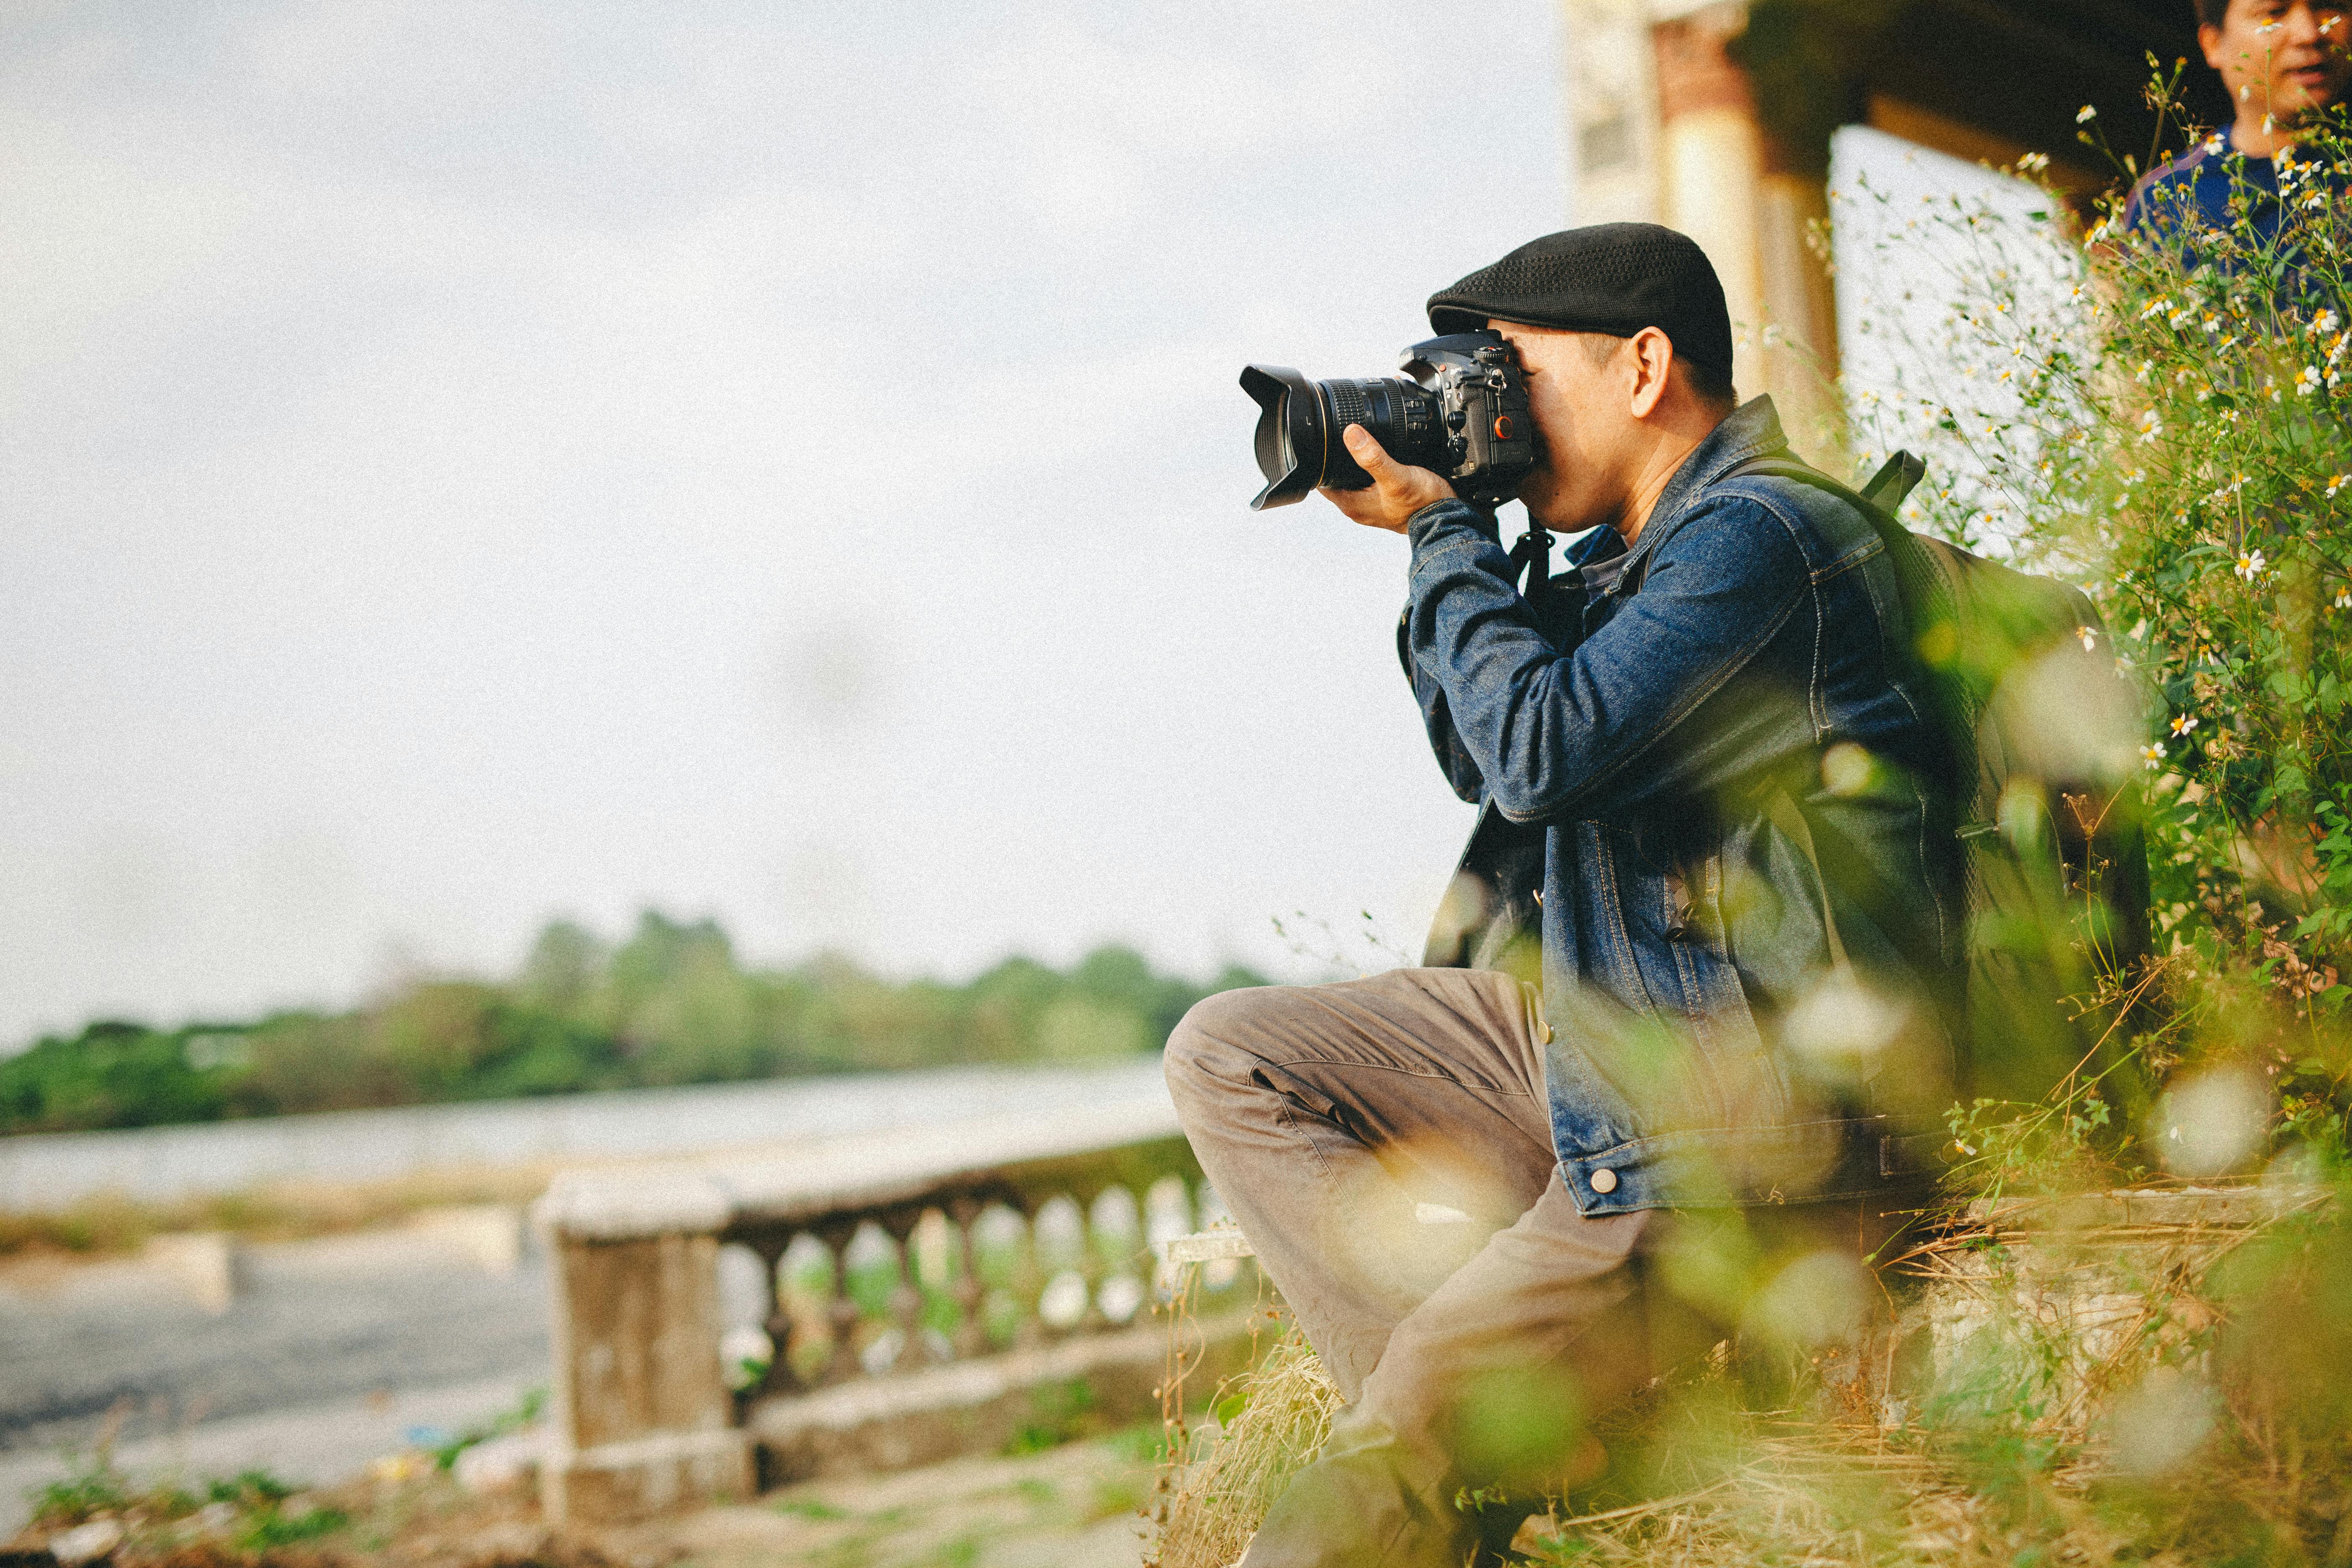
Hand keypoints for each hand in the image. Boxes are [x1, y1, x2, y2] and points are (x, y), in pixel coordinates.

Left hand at [1319, 424, 1454, 533]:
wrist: (1446, 517)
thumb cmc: (1422, 504)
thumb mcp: (1396, 476)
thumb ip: (1373, 457)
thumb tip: (1351, 434)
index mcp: (1352, 504)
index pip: (1321, 482)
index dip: (1319, 461)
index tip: (1321, 442)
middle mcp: (1359, 507)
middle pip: (1336, 478)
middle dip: (1336, 459)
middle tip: (1339, 436)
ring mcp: (1372, 504)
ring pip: (1354, 479)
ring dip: (1354, 464)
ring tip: (1358, 443)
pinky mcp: (1386, 500)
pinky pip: (1370, 481)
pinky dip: (1370, 469)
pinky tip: (1378, 457)